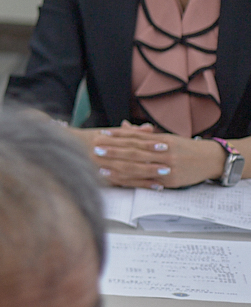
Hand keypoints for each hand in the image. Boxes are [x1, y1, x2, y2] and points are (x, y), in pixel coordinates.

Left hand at [86, 123, 225, 188]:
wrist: (211, 159)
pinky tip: (119, 180)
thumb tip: (123, 125)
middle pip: (134, 151)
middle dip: (114, 150)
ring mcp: (167, 168)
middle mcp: (164, 153)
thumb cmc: (185, 147)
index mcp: (162, 140)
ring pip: (139, 167)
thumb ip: (143, 134)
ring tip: (101, 165)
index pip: (136, 137)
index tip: (101, 134)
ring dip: (118, 166)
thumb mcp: (166, 137)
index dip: (118, 136)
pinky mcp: (170, 181)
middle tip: (95, 148)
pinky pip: (148, 181)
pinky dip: (132, 180)